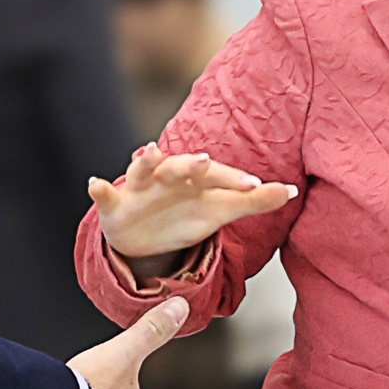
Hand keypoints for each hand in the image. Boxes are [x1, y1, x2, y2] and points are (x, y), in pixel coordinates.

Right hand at [87, 144, 294, 266]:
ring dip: (145, 161)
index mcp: (195, 180)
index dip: (233, 180)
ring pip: (142, 171)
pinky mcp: (115, 204)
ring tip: (149, 151)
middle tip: (203, 160)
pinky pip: (105, 194)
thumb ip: (254, 202)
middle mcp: (168, 177)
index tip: (253, 184)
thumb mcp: (218, 212)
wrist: (141, 237)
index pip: (217, 176)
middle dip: (190, 164)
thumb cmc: (183, 217)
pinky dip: (99, 189)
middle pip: (181, 166)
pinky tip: (94, 183)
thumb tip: (294, 190)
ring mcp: (140, 189)